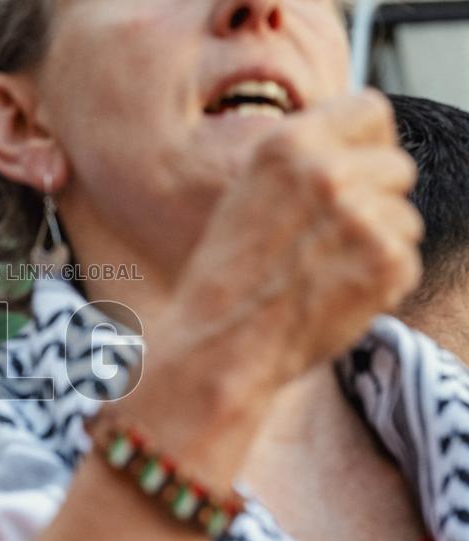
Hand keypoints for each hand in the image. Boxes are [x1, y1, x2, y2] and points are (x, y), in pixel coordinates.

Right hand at [173, 90, 420, 397]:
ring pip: (406, 217)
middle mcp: (328, 171)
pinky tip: (335, 294)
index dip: (368, 143)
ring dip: (379, 244)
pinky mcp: (386, 262)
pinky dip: (381, 283)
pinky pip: (407, 261)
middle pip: (397, 165)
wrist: (220, 343)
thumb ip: (303, 163)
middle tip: (334, 237)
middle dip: (377, 199)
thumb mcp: (248, 193)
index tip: (356, 170)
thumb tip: (358, 152)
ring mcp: (361, 216)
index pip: (371, 109)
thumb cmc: (227, 278)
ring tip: (326, 271)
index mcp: (287, 144)